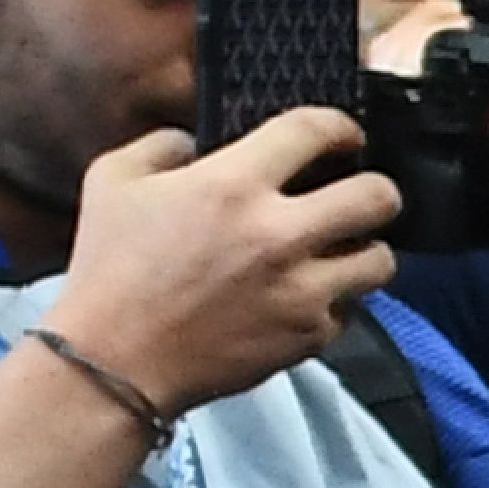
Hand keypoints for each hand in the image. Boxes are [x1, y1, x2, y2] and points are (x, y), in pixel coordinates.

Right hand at [46, 113, 403, 415]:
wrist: (114, 360)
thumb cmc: (108, 268)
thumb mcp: (112, 182)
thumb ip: (161, 146)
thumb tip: (196, 141)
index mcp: (231, 185)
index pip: (314, 132)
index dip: (341, 127)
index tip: (345, 137)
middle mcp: (279, 234)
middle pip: (378, 198)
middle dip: (378, 191)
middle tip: (362, 196)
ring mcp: (301, 289)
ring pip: (380, 260)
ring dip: (365, 250)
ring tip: (341, 251)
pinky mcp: (309, 335)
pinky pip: (350, 309)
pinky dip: (335, 301)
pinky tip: (308, 296)